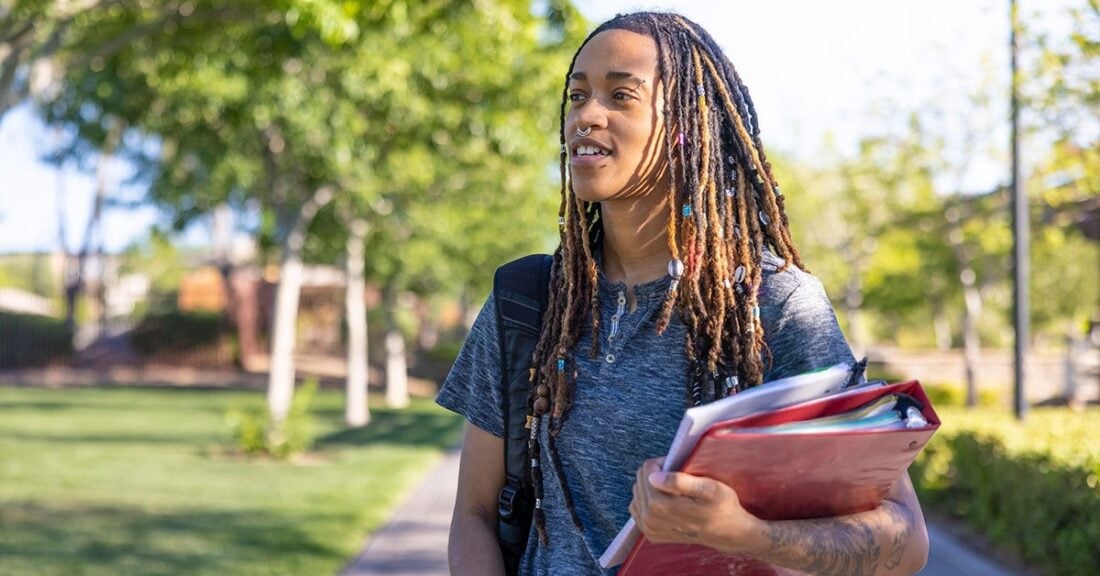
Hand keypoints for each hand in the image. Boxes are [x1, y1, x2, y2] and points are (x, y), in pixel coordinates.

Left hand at [628, 457, 763, 554]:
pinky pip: (637, 507)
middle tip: (676, 476)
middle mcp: (650, 519)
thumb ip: (680, 481)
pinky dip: (647, 499)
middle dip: (655, 473)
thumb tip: (653, 477)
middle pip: (640, 481)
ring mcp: (649, 528)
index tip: (676, 466)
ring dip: (651, 486)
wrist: (728, 532)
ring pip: (637, 493)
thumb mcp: (709, 488)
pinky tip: (664, 499)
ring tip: (672, 489)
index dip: (661, 463)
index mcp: (661, 506)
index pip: (646, 471)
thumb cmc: (721, 506)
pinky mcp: (650, 533)